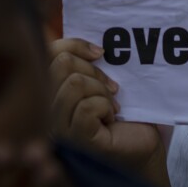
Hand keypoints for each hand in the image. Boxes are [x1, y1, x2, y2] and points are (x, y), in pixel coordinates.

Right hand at [49, 38, 162, 175]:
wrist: (142, 141)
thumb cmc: (122, 111)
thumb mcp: (102, 80)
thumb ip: (86, 64)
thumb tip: (94, 49)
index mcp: (49, 91)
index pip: (47, 53)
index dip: (74, 45)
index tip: (100, 53)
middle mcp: (45, 110)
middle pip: (61, 65)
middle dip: (95, 71)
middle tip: (110, 88)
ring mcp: (57, 128)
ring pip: (74, 84)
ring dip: (101, 91)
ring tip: (111, 106)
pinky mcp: (76, 140)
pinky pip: (87, 107)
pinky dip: (106, 107)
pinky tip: (111, 118)